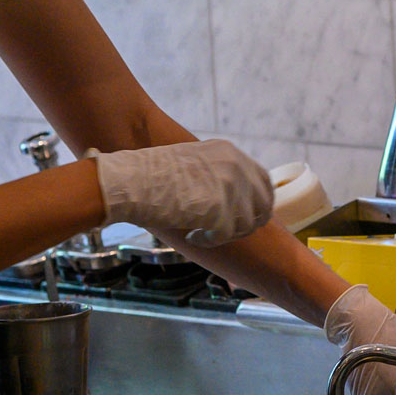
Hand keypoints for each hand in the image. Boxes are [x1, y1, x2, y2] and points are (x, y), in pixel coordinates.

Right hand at [93, 140, 272, 246]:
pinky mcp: (221, 209)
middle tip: (224, 232)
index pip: (263, 182)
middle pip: (264, 205)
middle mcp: (237, 165)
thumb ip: (218, 175)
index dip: (257, 204)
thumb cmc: (151, 175)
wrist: (132, 180)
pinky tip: (193, 237)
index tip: (242, 218)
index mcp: (231, 152)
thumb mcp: (193, 162)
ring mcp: (230, 186)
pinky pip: (225, 236)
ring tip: (203, 232)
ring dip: (227, 234)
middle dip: (247, 224)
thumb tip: (234, 202)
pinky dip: (210, 241)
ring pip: (247, 224)